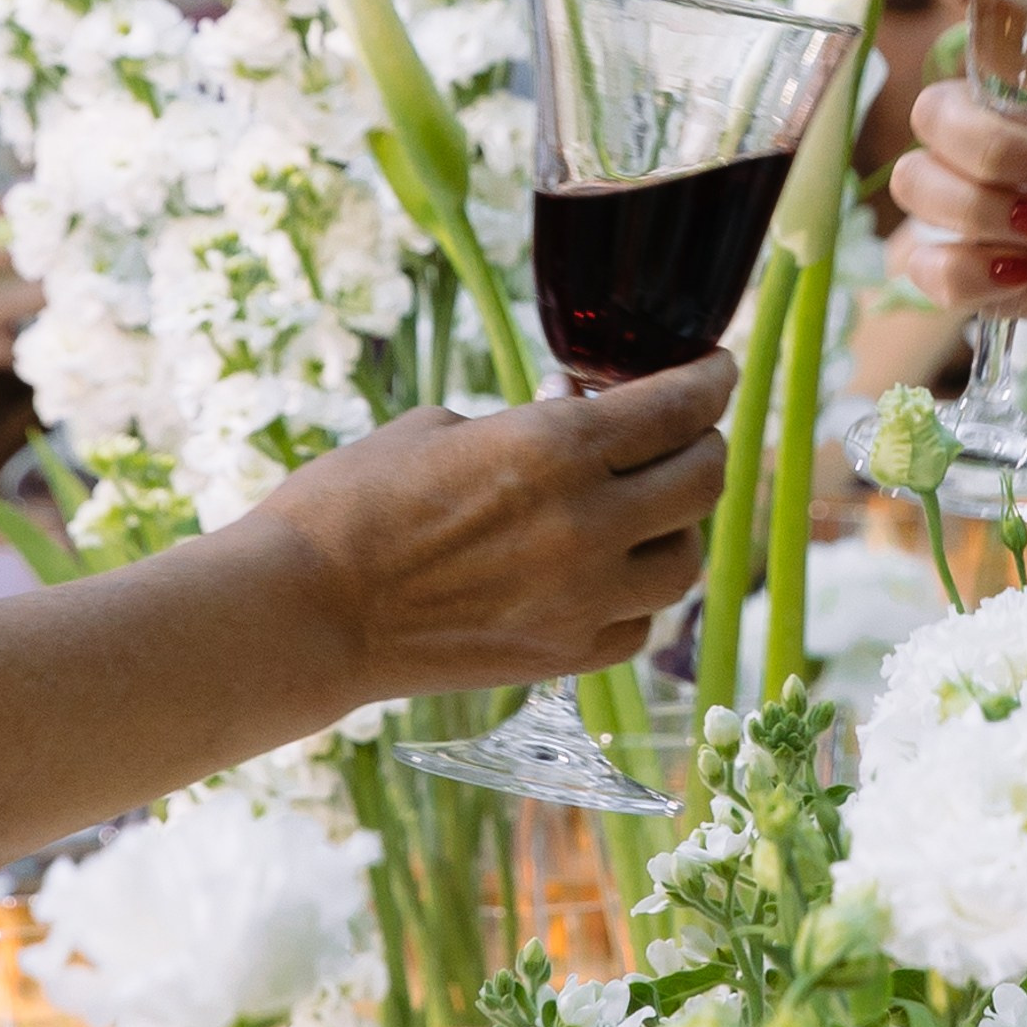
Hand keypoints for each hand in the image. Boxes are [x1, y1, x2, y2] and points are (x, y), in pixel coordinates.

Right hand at [255, 355, 734, 698]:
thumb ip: (525, 426)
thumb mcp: (439, 427)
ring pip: (684, 561)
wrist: (308, 612)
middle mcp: (588, 525)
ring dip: (675, 527)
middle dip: (702, 446)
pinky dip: (636, 596)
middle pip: (703, 480)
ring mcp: (583, 601)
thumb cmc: (351, 504)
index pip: (679, 405)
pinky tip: (605, 575)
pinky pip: (640, 624)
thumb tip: (573, 419)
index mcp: (555, 448)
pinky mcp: (565, 657)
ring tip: (644, 511)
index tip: (719, 370)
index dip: (712, 379)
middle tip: (686, 436)